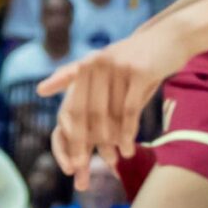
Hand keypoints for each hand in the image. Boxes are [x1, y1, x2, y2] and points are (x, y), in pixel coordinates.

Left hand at [42, 27, 187, 186]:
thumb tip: (38, 89)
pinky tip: (128, 149)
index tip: (70, 165)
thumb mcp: (101, 65)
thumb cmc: (132, 59)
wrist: (169, 38)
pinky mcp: (139, 72)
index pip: (70, 110)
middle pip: (87, 115)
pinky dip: (127, 133)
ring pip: (110, 115)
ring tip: (114, 162)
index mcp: (84, 67)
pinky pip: (129, 110)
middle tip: (84, 169)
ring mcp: (118, 67)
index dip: (69, 138)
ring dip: (111, 143)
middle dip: (85, 146)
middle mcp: (96, 65)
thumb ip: (70, 77)